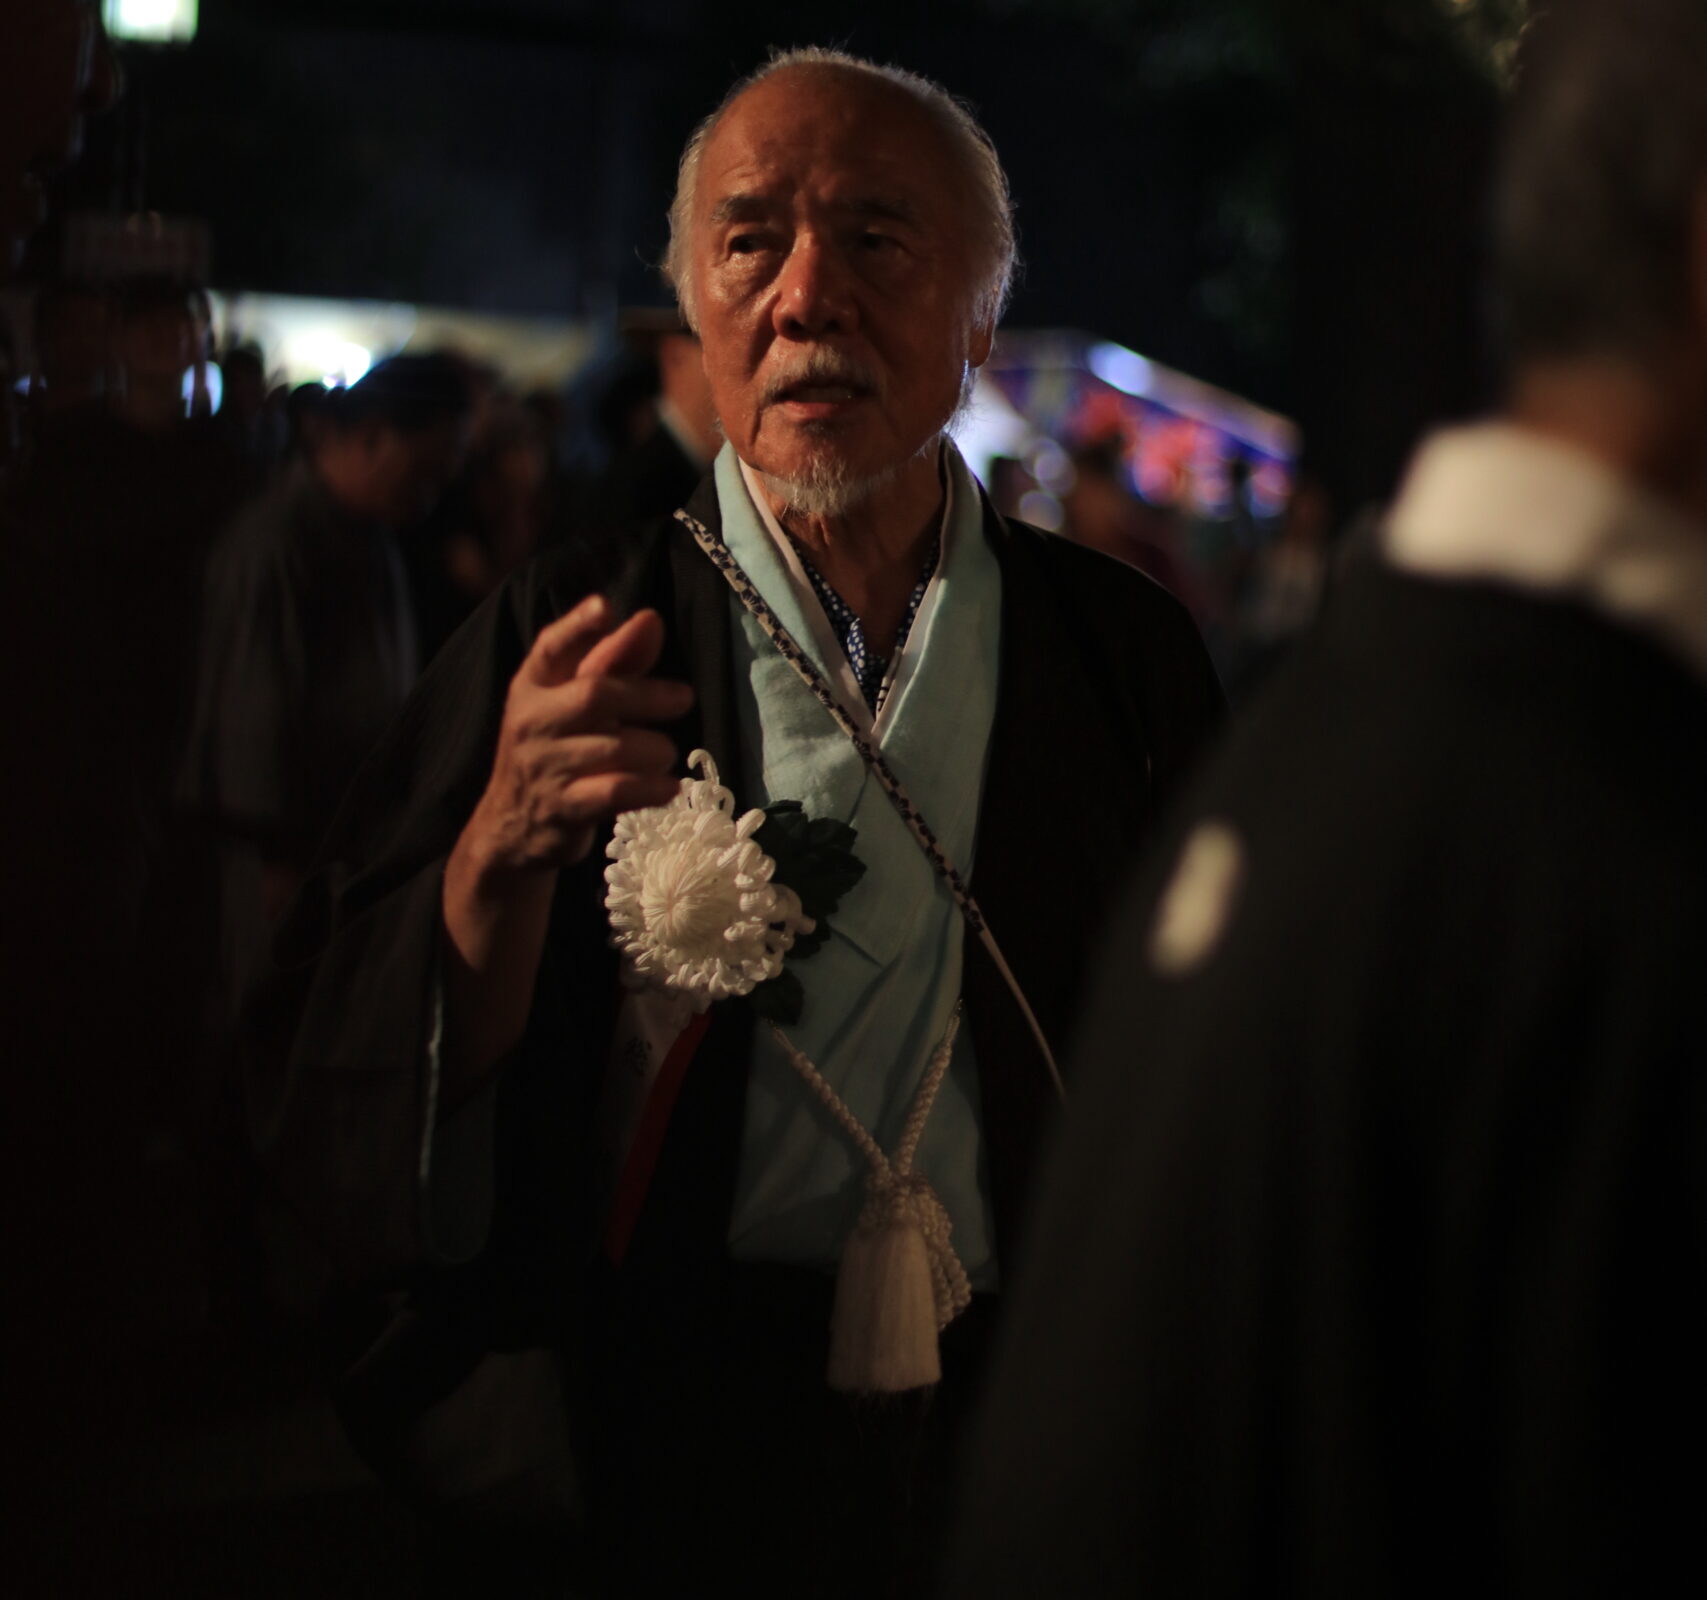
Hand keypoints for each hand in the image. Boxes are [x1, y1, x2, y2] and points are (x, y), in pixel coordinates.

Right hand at [462, 593, 693, 879]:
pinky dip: (651, 788)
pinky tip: (668, 787)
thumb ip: (614, 661)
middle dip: (648, 694)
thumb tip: (650, 620)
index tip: (605, 607)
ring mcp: (545, 766)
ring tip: (664, 753)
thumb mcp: (572, 702)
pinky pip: (616, 791)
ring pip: (615, 747)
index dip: (578, 625)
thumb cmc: (555, 750)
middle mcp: (532, 721)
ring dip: (655, 748)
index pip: (552, 647)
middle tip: (683, 697)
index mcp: (532, 686)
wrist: (511, 826)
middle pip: (596, 695)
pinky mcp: (564, 808)